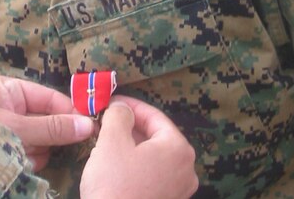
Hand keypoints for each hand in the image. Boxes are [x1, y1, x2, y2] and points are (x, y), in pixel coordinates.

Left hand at [0, 75, 94, 170]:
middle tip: (60, 144)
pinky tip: (20, 165)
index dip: (68, 110)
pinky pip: (29, 156)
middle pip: (45, 120)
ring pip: (39, 141)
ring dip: (38, 151)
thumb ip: (53, 127)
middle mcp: (8, 108)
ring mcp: (6, 131)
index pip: (48, 97)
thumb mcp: (19, 128)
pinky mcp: (5, 152)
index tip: (88, 125)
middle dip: (50, 135)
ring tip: (25, 155)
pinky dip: (29, 162)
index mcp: (8, 90)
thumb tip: (88, 125)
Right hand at [80, 97, 197, 198]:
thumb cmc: (115, 184)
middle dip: (130, 126)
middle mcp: (186, 169)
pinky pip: (152, 176)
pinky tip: (115, 166)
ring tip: (107, 141)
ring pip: (153, 157)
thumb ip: (119, 115)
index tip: (111, 102)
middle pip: (156, 137)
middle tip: (106, 121)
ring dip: (131, 146)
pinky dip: (136, 166)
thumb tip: (123, 108)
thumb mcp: (112, 140)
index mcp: (179, 148)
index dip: (130, 106)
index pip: (155, 116)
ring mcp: (179, 191)